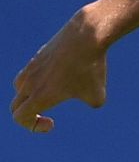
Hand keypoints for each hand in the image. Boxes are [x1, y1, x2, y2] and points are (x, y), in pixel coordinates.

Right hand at [11, 11, 107, 132]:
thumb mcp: (98, 94)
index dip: (32, 126)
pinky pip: (30, 71)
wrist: (86, 35)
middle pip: (15, 105)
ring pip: (19, 87)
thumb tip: (92, 101)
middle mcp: (30, 82)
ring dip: (29, 96)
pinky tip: (61, 74)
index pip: (19, 117)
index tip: (52, 123)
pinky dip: (38, 79)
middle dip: (29, 115)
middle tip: (47, 116)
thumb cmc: (91, 67)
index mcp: (39, 96)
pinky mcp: (38, 55)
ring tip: (52, 93)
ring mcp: (32, 67)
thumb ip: (91, 103)